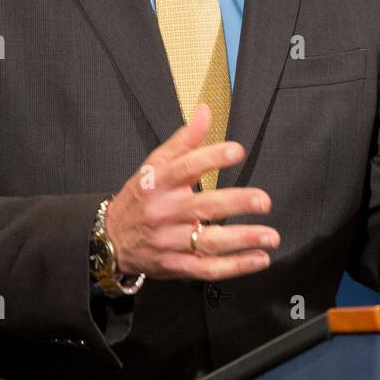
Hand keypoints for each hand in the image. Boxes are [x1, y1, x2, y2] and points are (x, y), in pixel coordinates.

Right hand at [104, 104, 279, 280]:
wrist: (109, 240)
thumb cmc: (140, 198)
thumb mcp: (155, 164)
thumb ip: (184, 139)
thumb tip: (205, 110)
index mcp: (159, 183)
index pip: (186, 167)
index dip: (212, 157)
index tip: (237, 151)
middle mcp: (164, 212)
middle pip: (203, 207)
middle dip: (237, 203)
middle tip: (264, 200)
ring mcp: (170, 241)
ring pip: (209, 242)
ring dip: (243, 239)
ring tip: (270, 235)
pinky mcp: (176, 265)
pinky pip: (208, 268)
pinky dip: (236, 266)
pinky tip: (259, 259)